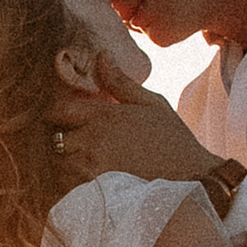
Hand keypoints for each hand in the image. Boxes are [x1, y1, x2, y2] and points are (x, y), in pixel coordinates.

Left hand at [51, 56, 222, 189]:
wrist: (193, 178)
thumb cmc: (174, 140)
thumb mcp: (152, 104)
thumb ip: (121, 82)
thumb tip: (101, 56)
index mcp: (104, 115)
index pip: (58, 109)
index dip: (56, 114)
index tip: (63, 119)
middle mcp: (93, 140)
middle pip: (54, 138)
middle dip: (60, 140)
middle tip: (74, 144)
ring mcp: (92, 167)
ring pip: (58, 164)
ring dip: (65, 163)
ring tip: (82, 165)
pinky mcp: (95, 191)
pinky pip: (67, 187)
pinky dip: (71, 184)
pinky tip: (87, 183)